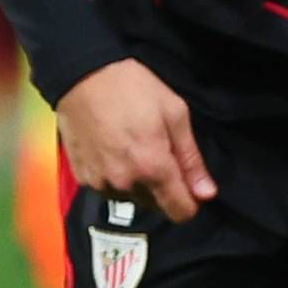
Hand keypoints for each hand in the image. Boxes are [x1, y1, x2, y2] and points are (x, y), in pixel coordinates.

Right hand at [54, 59, 214, 224]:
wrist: (82, 75)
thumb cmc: (134, 88)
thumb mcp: (174, 114)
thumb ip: (191, 159)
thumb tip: (206, 194)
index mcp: (153, 168)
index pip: (179, 212)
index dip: (190, 202)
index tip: (189, 185)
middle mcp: (125, 183)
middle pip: (155, 205)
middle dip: (163, 188)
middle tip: (158, 152)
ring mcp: (100, 183)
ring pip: (131, 197)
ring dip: (137, 183)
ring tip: (133, 148)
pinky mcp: (81, 178)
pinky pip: (108, 189)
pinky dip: (115, 177)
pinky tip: (113, 150)